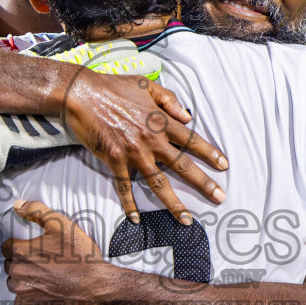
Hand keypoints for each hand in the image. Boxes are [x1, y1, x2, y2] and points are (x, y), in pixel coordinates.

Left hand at [1, 201, 114, 304]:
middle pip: (10, 264)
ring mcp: (23, 291)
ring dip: (23, 278)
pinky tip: (43, 289)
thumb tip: (17, 205)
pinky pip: (19, 300)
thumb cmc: (79, 254)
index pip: (6, 246)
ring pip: (14, 281)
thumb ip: (36, 211)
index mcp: (21, 252)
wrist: (94, 284)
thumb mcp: (61, 224)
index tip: (34, 247)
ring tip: (43, 275)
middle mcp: (17, 272)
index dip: (19, 244)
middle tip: (43, 260)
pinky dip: (27, 295)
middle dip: (21, 261)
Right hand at [61, 69, 226, 224]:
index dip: (209, 153)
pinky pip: (124, 186)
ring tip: (187, 219)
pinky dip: (129, 203)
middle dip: (203, 183)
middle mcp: (151, 139)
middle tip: (220, 197)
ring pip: (158, 183)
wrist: (82, 94)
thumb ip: (169, 100)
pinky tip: (136, 218)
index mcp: (160, 120)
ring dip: (174, 203)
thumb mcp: (146, 85)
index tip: (223, 165)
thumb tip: (187, 116)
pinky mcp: (114, 160)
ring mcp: (133, 152)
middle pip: (182, 165)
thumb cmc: (113, 87)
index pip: (191, 140)